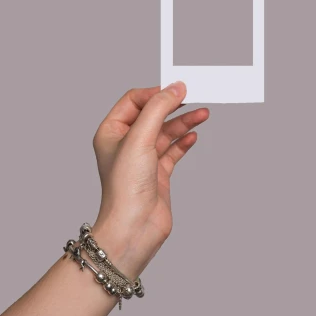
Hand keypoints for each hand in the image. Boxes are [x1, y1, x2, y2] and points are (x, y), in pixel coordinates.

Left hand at [89, 81, 209, 277]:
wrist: (134, 227)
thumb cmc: (125, 188)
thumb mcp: (140, 138)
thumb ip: (158, 109)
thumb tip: (176, 87)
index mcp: (111, 132)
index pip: (134, 101)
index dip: (156, 92)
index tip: (178, 87)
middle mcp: (126, 144)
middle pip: (153, 115)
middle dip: (174, 106)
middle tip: (195, 96)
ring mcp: (142, 160)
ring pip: (166, 132)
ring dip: (184, 123)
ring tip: (203, 114)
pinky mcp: (158, 174)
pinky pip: (173, 151)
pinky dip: (184, 142)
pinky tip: (194, 135)